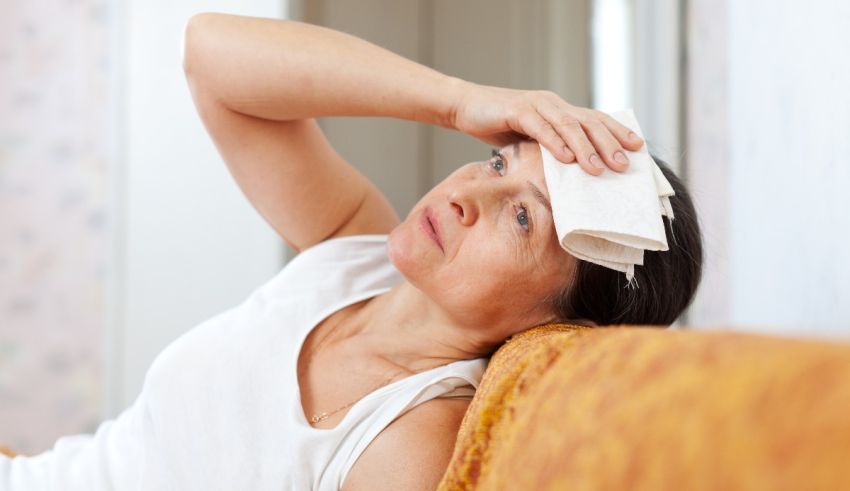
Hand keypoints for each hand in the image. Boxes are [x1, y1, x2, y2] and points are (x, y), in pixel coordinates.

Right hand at [450, 81, 643, 174]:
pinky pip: (540, 127)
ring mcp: (537, 105)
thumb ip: (549, 149)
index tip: (638, 147)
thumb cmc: (497, 124)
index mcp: (560, 110)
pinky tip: (566, 158)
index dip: (617, 132)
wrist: (465, 106)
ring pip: (568, 126)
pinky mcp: (517, 109)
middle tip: (624, 166)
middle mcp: (553, 104)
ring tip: (598, 168)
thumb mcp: (529, 139)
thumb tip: (571, 173)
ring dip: (585, 148)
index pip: (595, 120)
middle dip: (609, 144)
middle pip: (589, 123)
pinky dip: (554, 143)